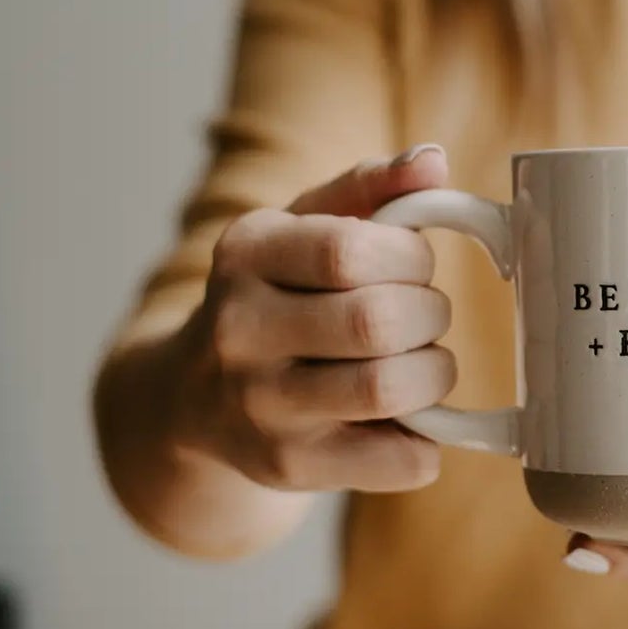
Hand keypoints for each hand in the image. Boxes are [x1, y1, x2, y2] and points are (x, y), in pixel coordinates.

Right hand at [182, 144, 457, 492]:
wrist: (192, 399)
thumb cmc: (278, 295)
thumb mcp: (305, 225)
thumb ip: (374, 187)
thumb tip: (433, 161)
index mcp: (245, 254)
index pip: (350, 250)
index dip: (410, 258)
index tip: (414, 265)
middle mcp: (238, 331)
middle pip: (377, 322)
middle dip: (430, 314)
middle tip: (424, 315)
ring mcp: (259, 407)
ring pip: (389, 388)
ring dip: (434, 372)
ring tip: (421, 362)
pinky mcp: (288, 467)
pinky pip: (401, 459)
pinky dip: (429, 439)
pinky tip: (408, 417)